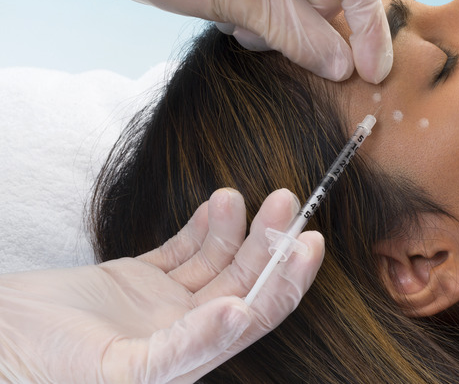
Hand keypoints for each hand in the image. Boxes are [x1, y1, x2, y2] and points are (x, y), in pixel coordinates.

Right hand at [0, 188, 323, 382]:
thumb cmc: (45, 371)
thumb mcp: (123, 371)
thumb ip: (187, 347)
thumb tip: (241, 314)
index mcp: (192, 358)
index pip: (257, 316)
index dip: (288, 281)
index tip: (309, 242)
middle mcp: (185, 330)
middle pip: (244, 282)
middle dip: (270, 243)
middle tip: (287, 203)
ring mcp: (161, 303)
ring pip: (217, 260)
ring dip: (236, 228)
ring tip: (241, 196)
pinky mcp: (136, 279)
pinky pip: (182, 247)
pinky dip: (202, 226)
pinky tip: (218, 204)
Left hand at [19, 0, 392, 83]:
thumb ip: (300, 33)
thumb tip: (344, 66)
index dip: (368, 31)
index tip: (373, 75)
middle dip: (304, 30)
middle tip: (263, 35)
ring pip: (299, 12)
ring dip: (275, 32)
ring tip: (236, 23)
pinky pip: (272, 11)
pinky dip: (256, 26)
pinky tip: (228, 19)